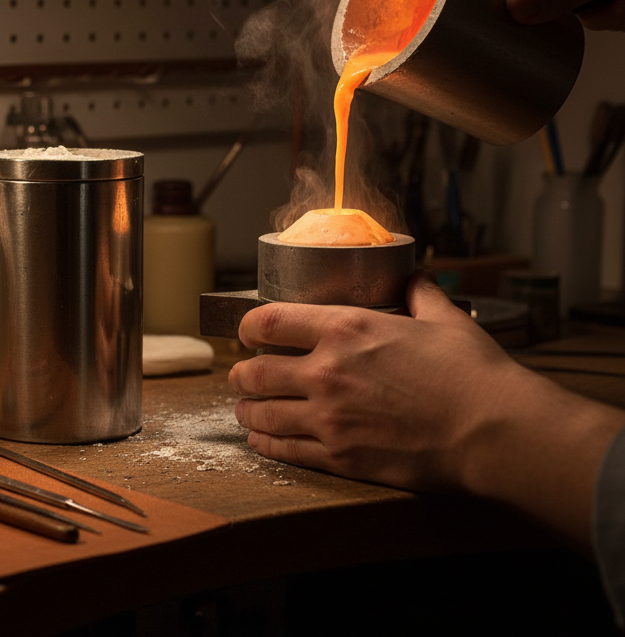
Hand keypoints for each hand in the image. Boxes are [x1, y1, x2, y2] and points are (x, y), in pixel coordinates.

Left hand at [230, 270, 624, 546]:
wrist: (491, 431)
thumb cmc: (471, 373)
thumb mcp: (444, 319)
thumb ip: (419, 294)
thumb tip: (415, 278)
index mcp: (345, 329)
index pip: (268, 322)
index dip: (247, 326)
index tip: (247, 332)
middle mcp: (326, 372)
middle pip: (254, 372)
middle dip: (242, 373)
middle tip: (243, 374)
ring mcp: (329, 418)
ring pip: (261, 414)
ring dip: (247, 410)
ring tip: (245, 409)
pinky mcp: (340, 457)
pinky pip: (285, 451)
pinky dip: (265, 445)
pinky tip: (261, 442)